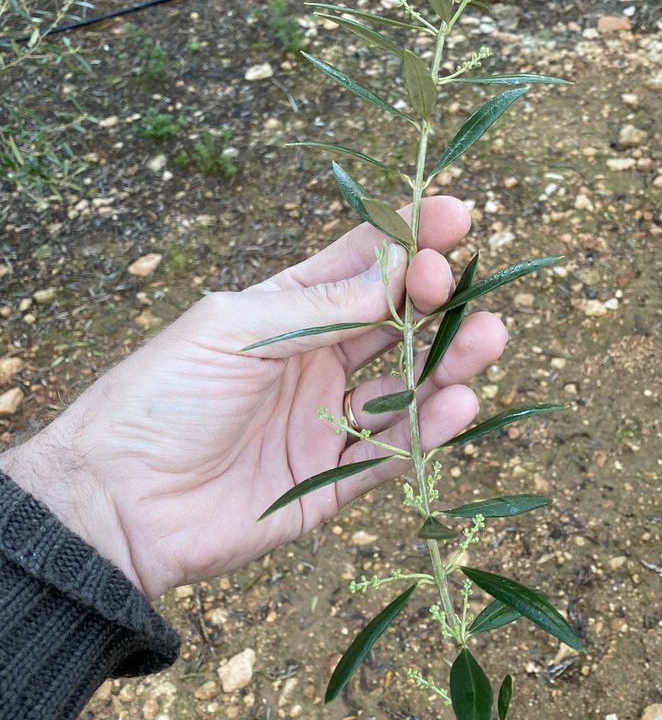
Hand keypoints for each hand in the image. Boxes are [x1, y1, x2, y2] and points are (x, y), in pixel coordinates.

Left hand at [0, 198, 506, 598]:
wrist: (116, 503)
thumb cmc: (162, 396)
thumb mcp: (237, 329)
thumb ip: (320, 305)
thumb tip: (398, 269)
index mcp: (284, 312)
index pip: (360, 266)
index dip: (408, 239)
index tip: (456, 216)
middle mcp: (313, 361)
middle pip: (394, 323)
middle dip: (435, 297)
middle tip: (459, 282)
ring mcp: (326, 421)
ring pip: (406, 386)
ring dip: (449, 361)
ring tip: (488, 337)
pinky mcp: (331, 482)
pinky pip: (393, 451)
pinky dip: (430, 428)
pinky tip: (459, 402)